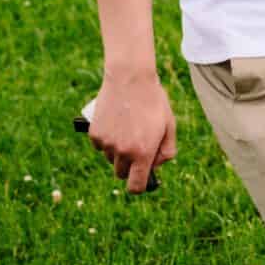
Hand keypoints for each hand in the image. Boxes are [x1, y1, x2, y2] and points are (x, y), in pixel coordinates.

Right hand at [89, 69, 176, 192]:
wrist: (130, 78)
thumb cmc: (153, 101)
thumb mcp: (169, 125)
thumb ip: (166, 151)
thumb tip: (155, 167)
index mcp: (143, 153)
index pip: (136, 186)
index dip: (138, 185)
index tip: (140, 179)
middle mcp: (123, 152)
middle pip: (122, 173)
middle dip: (129, 166)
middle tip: (136, 146)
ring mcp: (107, 143)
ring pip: (110, 158)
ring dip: (117, 151)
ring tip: (127, 129)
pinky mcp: (95, 133)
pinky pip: (100, 146)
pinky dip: (106, 139)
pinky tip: (116, 123)